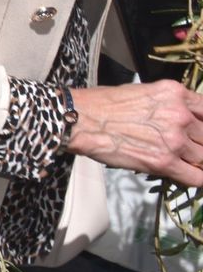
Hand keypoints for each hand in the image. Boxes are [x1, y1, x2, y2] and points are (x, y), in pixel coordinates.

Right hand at [66, 81, 202, 186]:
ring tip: (185, 162)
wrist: (80, 120)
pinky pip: (196, 177)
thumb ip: (167, 104)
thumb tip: (177, 118)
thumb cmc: (102, 105)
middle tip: (190, 148)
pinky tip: (193, 177)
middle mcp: (180, 115)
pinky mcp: (164, 162)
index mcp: (176, 94)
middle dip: (200, 144)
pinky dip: (198, 179)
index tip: (199, 132)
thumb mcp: (143, 92)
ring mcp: (174, 139)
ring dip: (197, 161)